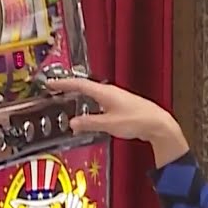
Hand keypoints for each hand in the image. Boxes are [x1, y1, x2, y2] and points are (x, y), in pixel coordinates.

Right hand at [46, 77, 189, 165]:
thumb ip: (89, 123)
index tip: (51, 83)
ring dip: (80, 95)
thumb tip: (74, 123)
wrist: (157, 123)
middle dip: (69, 87)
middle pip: (85, 86)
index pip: (79, 84)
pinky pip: (100, 100)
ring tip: (69, 97)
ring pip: (93, 93)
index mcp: (104, 92)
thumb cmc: (137, 120)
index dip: (63, 84)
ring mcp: (116, 97)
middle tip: (56, 89)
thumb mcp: (108, 124)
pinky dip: (91, 102)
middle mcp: (110, 91)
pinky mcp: (120, 104)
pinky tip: (91, 110)